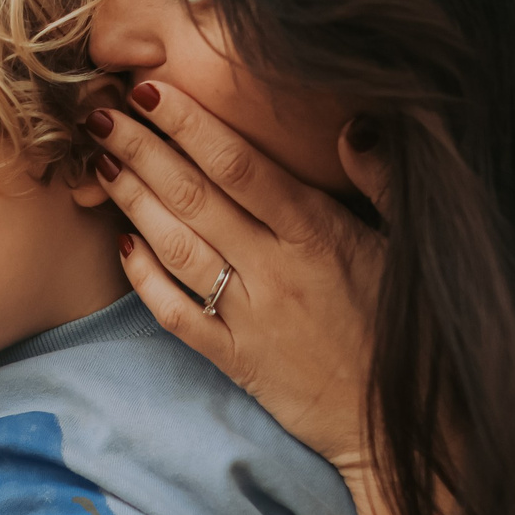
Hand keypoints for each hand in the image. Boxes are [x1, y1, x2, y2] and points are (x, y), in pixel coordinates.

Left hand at [90, 87, 386, 488]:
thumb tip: (356, 125)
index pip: (241, 166)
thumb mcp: (415, 246)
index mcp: (320, 235)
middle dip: (142, 149)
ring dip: (134, 201)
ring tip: (101, 161)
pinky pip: (177, 314)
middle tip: (99, 111)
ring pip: (178, 248)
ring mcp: (250, 317)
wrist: (401, 424)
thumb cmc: (413, 328)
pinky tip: (120, 243)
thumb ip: (385, 180)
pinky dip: (145, 277)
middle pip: (195, 197)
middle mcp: (277, 271)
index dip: (191, 125)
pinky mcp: (235, 359)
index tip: (151, 90)